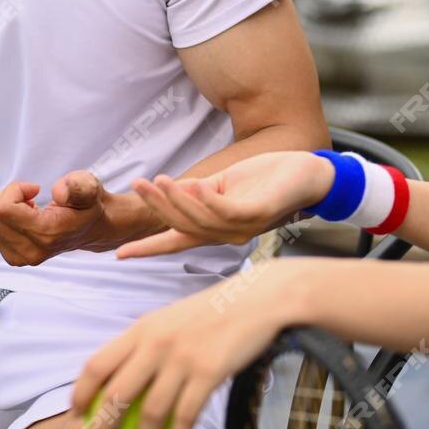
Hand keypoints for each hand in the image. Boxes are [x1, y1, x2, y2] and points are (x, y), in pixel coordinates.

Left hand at [0, 171, 148, 266]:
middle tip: (30, 197)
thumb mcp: (89, 187)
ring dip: (4, 206)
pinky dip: (3, 217)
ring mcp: (20, 258)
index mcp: (46, 235)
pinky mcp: (13, 258)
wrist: (91, 228)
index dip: (15, 190)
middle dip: (6, 197)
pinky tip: (25, 218)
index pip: (3, 209)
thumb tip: (59, 193)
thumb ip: (77, 187)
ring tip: (29, 208)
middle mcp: (30, 252)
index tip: (34, 189)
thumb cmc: (87, 204)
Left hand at [70, 261, 291, 428]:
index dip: (80, 393)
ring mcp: (182, 359)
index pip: (96, 364)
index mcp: (141, 328)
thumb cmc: (210, 314)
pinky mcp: (209, 373)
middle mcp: (156, 343)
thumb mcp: (168, 320)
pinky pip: (186, 415)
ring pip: (151, 413)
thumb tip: (120, 379)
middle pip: (117, 395)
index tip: (76, 415)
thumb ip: (145, 344)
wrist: (255, 301)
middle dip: (101, 428)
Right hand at [115, 150, 333, 258]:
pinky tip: (193, 184)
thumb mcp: (225, 184)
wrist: (309, 174)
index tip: (119, 255)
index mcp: (217, 229)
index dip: (148, 249)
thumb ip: (199, 191)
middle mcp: (227, 235)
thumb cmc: (268, 179)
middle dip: (157, 207)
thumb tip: (170, 190)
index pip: (176, 241)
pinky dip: (206, 199)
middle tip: (138, 185)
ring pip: (200, 219)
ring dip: (176, 200)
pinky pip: (225, 210)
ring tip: (157, 180)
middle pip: (182, 226)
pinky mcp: (258, 214)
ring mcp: (243, 227)